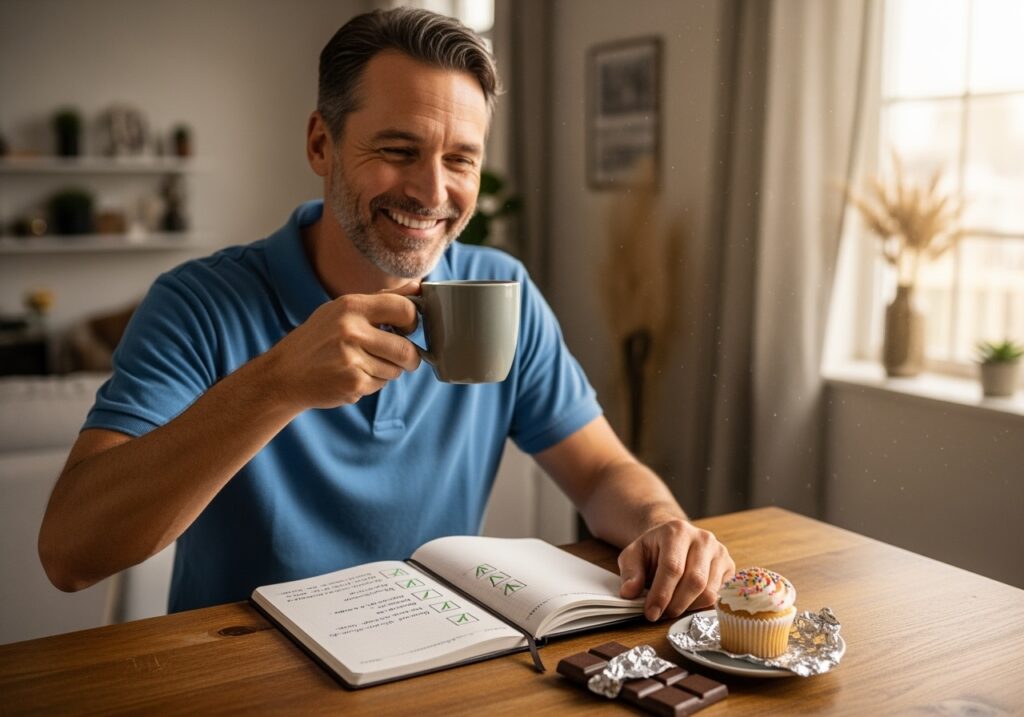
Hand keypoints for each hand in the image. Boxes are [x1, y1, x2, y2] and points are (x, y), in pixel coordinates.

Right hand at [264, 283, 421, 409]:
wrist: (284, 374)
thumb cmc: (318, 339)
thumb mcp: (342, 310)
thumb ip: (382, 299)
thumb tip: (418, 288)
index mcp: (351, 305)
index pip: (405, 309)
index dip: (413, 321)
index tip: (407, 328)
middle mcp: (351, 330)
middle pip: (406, 349)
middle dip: (410, 357)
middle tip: (402, 358)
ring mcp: (351, 358)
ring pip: (395, 370)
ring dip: (387, 371)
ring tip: (363, 365)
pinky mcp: (352, 383)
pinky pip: (381, 384)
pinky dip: (373, 383)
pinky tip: (352, 376)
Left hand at [617, 519, 734, 621]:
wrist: (674, 539)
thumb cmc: (653, 549)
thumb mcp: (633, 555)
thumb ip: (630, 572)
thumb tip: (629, 593)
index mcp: (677, 531)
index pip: (672, 567)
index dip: (661, 594)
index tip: (650, 613)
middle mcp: (703, 538)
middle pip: (694, 581)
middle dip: (676, 604)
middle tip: (661, 615)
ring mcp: (720, 552)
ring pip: (709, 592)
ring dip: (688, 607)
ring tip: (672, 607)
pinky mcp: (730, 567)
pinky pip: (719, 596)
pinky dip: (701, 605)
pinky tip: (687, 602)